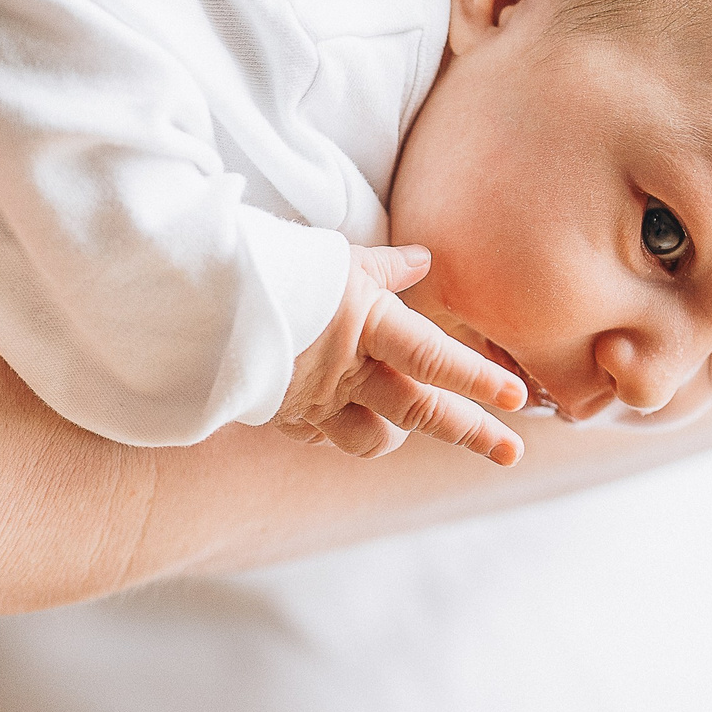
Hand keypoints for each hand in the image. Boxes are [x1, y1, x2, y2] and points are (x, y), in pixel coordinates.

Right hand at [273, 245, 525, 463]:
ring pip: (373, 438)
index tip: (517, 398)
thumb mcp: (333, 257)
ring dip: (399, 436)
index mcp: (363, 325)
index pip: (433, 358)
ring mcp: (313, 399)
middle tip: (510, 454)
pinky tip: (344, 421)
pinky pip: (323, 437)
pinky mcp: (281, 414)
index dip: (476, 379)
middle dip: (470, 432)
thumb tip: (424, 260)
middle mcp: (346, 370)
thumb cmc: (269, 266)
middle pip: (419, 409)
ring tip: (409, 428)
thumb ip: (384, 267)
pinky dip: (341, 431)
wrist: (193, 300)